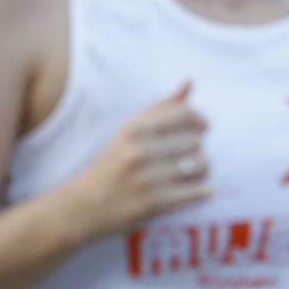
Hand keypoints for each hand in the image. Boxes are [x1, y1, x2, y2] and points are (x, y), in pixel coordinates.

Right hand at [64, 82, 210, 240]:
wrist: (85, 207)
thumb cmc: (113, 162)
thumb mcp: (129, 129)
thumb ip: (161, 106)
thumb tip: (190, 82)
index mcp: (133, 129)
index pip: (185, 113)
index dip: (199, 119)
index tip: (201, 128)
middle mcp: (138, 151)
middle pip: (196, 140)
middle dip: (197, 148)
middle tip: (187, 157)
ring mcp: (145, 179)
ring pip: (201, 165)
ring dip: (203, 169)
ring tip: (191, 173)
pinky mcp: (153, 204)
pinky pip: (199, 190)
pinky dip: (203, 190)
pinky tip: (192, 190)